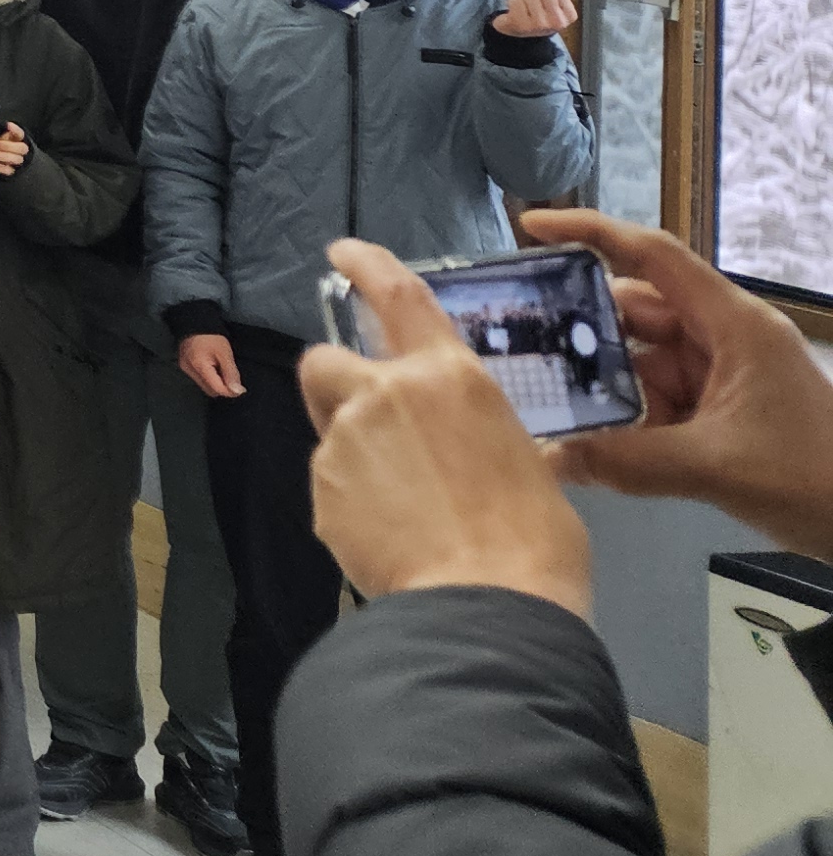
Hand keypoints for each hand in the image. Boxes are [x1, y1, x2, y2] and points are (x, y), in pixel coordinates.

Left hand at [0, 105, 30, 178]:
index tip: (7, 125)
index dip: (16, 130)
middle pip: (22, 148)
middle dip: (8, 146)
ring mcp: (16, 160)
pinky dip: (0, 167)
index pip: (20, 134)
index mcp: (15, 137)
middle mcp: (18, 149)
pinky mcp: (11, 170)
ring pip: (17, 159)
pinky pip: (10, 171)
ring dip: (4, 156)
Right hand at [176, 331, 244, 399]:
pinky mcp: (184, 366)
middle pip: (210, 390)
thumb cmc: (211, 336)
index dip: (230, 391)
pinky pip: (199, 379)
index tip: (240, 388)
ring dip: (216, 383)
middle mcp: (189, 371)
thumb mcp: (225, 353)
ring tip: (221, 369)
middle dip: (222, 388)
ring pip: (204, 386)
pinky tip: (213, 367)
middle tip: (231, 377)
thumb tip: (237, 391)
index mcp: (200, 366)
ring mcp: (185, 369)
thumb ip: (231, 373)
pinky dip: (209, 377)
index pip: (217, 389)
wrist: (195, 321)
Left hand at [298, 238, 591, 615]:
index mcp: (450, 377)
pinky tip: (392, 537)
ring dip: (354, 454)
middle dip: (335, 386)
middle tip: (368, 424)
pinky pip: (332, 485)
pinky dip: (352, 502)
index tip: (341, 252)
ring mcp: (346, 440)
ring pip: (330, 431)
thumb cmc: (533, 539)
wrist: (489, 603)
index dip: (365, 265)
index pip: (398, 295)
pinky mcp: (322, 489)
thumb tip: (457, 447)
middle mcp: (386, 393)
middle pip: (324, 363)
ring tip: (405, 508)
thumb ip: (470, 432)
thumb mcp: (518, 459)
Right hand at [527, 208, 832, 555]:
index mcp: (734, 325)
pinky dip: (631, 414)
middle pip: (640, 309)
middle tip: (520, 345)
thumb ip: (628, 460)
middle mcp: (728, 337)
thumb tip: (549, 457)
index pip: (654, 256)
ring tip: (550, 402)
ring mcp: (729, 374)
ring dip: (607, 381)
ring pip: (646, 358)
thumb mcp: (715, 467)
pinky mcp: (728, 410)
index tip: (530, 228)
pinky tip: (598, 441)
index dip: (592, 234)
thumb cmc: (812, 478)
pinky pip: (664, 396)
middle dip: (585, 327)